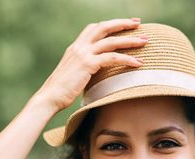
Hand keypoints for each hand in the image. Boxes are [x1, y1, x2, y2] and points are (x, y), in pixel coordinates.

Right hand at [33, 18, 147, 112]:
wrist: (49, 97)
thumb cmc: (60, 92)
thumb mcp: (73, 76)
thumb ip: (84, 70)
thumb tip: (98, 75)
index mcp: (75, 48)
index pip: (93, 29)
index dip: (109, 25)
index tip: (124, 24)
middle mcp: (79, 47)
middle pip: (104, 27)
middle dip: (122, 24)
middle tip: (138, 23)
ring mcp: (83, 54)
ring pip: (111, 41)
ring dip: (130, 40)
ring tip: (145, 41)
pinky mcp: (87, 64)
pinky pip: (112, 58)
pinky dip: (127, 59)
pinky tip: (138, 63)